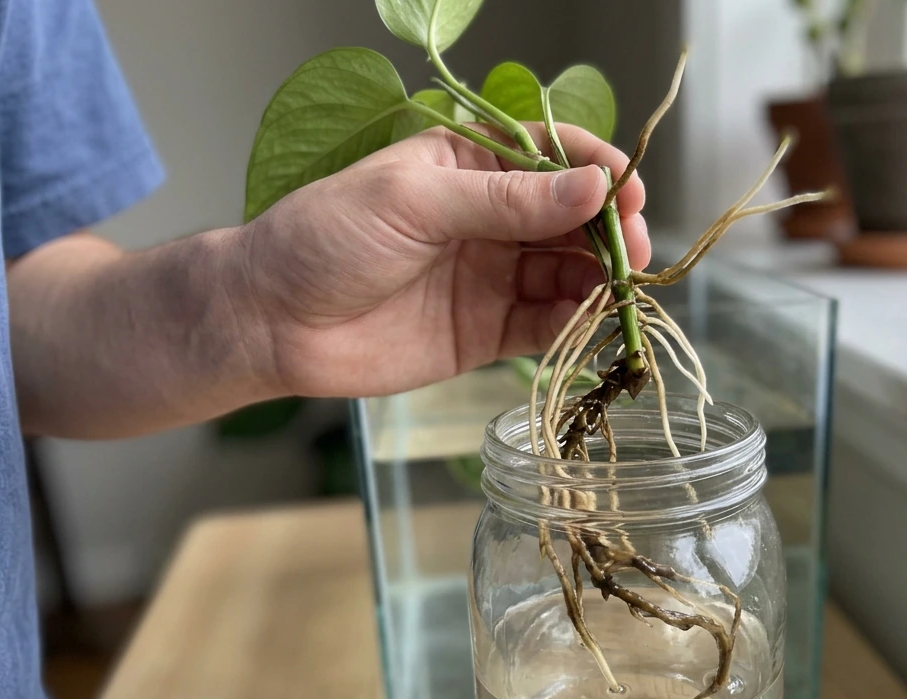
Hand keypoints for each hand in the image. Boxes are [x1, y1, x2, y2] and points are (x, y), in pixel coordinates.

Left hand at [237, 124, 649, 397]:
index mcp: (470, 165)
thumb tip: (591, 188)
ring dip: (598, 281)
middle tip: (634, 251)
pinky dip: (573, 324)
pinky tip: (589, 322)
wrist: (273, 322)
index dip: (595, 172)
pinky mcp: (487, 333)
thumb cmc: (325, 238)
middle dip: (608, 232)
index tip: (628, 192)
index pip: (551, 157)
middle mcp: (490, 220)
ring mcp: (492, 276)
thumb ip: (505, 200)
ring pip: (566, 274)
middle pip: (571, 219)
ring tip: (619, 290)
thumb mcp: (415, 200)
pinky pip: (544, 325)